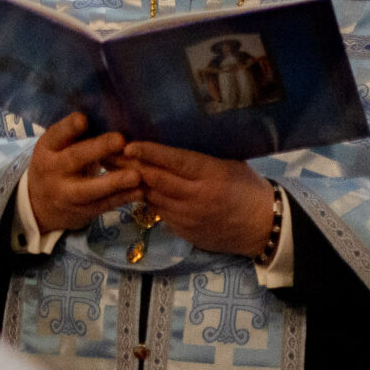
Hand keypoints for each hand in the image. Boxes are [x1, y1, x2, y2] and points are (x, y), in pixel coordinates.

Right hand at [24, 113, 138, 232]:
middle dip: (97, 149)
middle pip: (74, 158)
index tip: (83, 119)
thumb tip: (110, 113)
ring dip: (114, 182)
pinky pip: (104, 204)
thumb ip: (76, 137)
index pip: (56, 135)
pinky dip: (123, 198)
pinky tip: (141, 191)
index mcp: (47, 148)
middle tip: (120, 139)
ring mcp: (66, 193)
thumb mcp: (57, 149)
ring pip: (89, 189)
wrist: (40, 204)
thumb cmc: (59, 165)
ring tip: (136, 176)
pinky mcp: (82, 210)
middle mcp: (52, 170)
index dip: (69, 127)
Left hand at [116, 142, 277, 257]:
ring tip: (109, 167)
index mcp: (212, 176)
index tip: (127, 145)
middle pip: (155, 179)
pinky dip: (145, 198)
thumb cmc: (248, 188)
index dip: (150, 153)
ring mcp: (188, 217)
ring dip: (130, 182)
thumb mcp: (231, 165)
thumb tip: (171, 139)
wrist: (264, 227)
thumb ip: (201, 157)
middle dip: (127, 165)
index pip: (175, 162)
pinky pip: (158, 211)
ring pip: (151, 196)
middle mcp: (197, 197)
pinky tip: (129, 188)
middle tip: (104, 151)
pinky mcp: (183, 231)